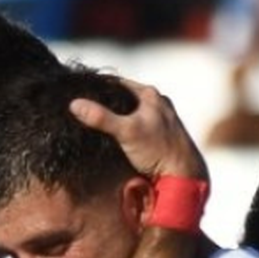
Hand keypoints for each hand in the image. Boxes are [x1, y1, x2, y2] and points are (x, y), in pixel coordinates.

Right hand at [70, 79, 208, 180]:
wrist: (184, 174)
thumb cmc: (158, 150)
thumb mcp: (126, 131)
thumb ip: (101, 118)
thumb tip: (74, 104)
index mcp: (150, 95)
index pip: (116, 83)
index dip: (97, 86)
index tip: (78, 90)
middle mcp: (158, 103)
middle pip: (125, 96)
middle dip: (106, 101)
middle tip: (85, 106)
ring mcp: (161, 118)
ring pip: (133, 110)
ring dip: (118, 115)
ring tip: (97, 120)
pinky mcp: (162, 134)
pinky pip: (139, 124)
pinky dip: (127, 126)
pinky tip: (117, 135)